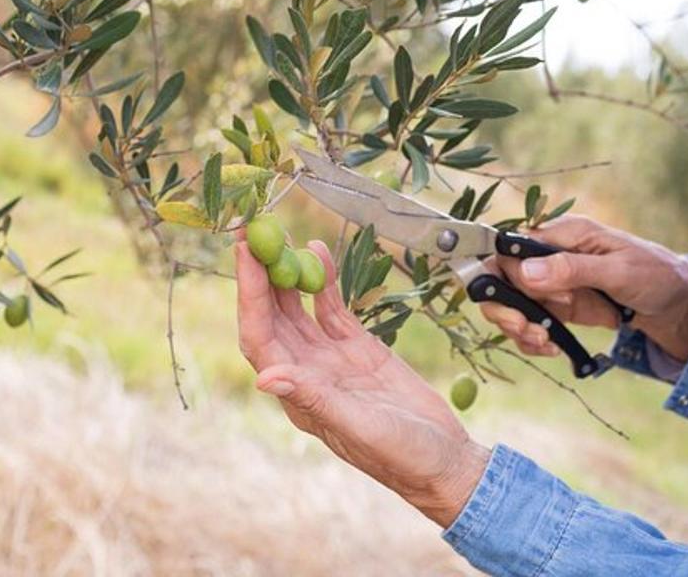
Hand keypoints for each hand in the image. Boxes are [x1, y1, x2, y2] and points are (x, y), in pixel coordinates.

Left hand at [234, 231, 489, 527]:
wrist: (443, 458)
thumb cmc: (401, 454)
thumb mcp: (359, 426)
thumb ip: (315, 399)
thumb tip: (265, 377)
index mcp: (298, 393)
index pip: (260, 336)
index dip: (249, 294)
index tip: (243, 253)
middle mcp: (307, 372)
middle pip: (271, 316)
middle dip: (259, 274)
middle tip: (251, 229)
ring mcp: (331, 358)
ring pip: (297, 308)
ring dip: (285, 273)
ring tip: (278, 234)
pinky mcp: (358, 348)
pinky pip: (331, 308)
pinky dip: (322, 281)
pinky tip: (317, 251)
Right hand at [481, 215, 687, 362]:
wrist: (679, 304)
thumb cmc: (656, 275)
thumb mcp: (618, 271)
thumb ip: (572, 269)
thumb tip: (525, 272)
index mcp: (564, 234)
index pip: (511, 248)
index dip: (510, 277)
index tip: (534, 302)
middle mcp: (550, 256)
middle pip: (500, 278)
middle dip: (505, 308)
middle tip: (528, 331)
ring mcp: (552, 283)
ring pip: (509, 304)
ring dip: (518, 328)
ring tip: (545, 343)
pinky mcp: (557, 307)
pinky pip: (528, 322)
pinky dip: (532, 339)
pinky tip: (552, 348)